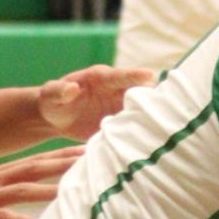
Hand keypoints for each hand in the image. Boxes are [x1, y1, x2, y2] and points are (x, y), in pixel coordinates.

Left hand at [37, 64, 153, 139]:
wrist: (57, 118)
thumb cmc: (52, 101)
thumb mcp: (50, 94)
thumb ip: (58, 90)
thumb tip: (72, 87)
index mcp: (101, 78)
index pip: (121, 76)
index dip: (135, 76)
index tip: (151, 76)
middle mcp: (116, 90)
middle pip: (139, 91)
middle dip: (152, 97)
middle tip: (167, 105)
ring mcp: (121, 106)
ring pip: (141, 110)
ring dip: (151, 117)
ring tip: (164, 126)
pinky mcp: (122, 122)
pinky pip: (135, 126)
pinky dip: (143, 132)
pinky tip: (152, 142)